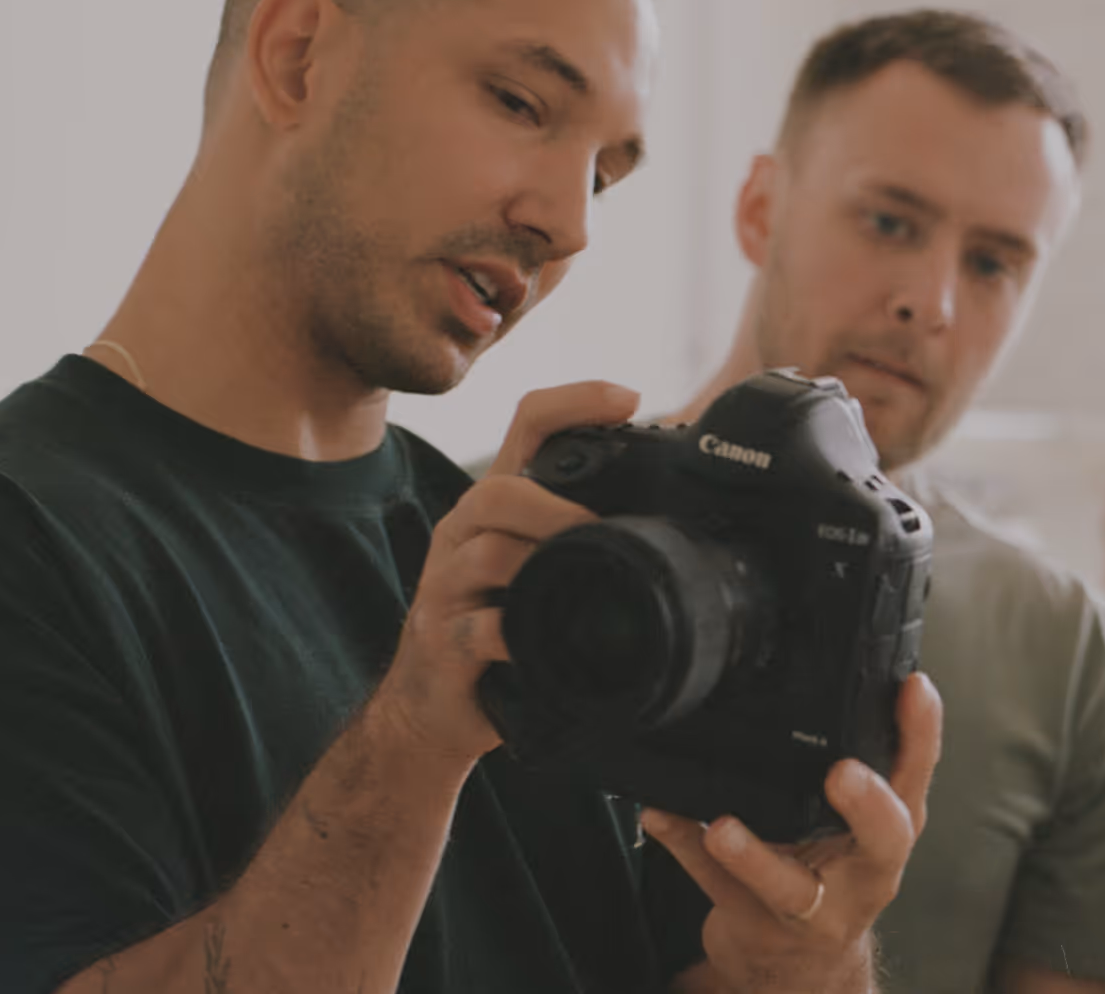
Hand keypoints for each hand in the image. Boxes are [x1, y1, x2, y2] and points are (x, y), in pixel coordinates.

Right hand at [383, 381, 639, 761]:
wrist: (432, 706)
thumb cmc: (496, 629)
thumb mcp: (537, 569)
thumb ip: (582, 536)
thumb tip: (672, 519)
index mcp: (494, 507)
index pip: (526, 425)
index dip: (575, 401)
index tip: (631, 398)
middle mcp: (463, 534)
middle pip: (499, 490)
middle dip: (557, 508)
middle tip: (603, 532)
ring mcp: (445, 587)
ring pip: (485, 551)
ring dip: (540, 562)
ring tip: (581, 582)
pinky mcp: (442, 640)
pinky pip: (476, 628)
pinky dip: (512, 633)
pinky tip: (538, 644)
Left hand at [647, 673, 944, 993]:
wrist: (802, 966)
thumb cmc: (832, 873)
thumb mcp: (859, 824)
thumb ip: (862, 761)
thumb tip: (840, 667)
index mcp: (892, 831)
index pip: (918, 774)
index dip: (923, 731)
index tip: (913, 687)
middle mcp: (865, 873)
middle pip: (883, 841)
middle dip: (868, 806)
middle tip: (843, 773)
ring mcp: (813, 910)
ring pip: (786, 886)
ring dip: (754, 856)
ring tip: (723, 829)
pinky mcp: (757, 926)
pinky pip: (714, 885)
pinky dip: (683, 844)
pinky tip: (660, 814)